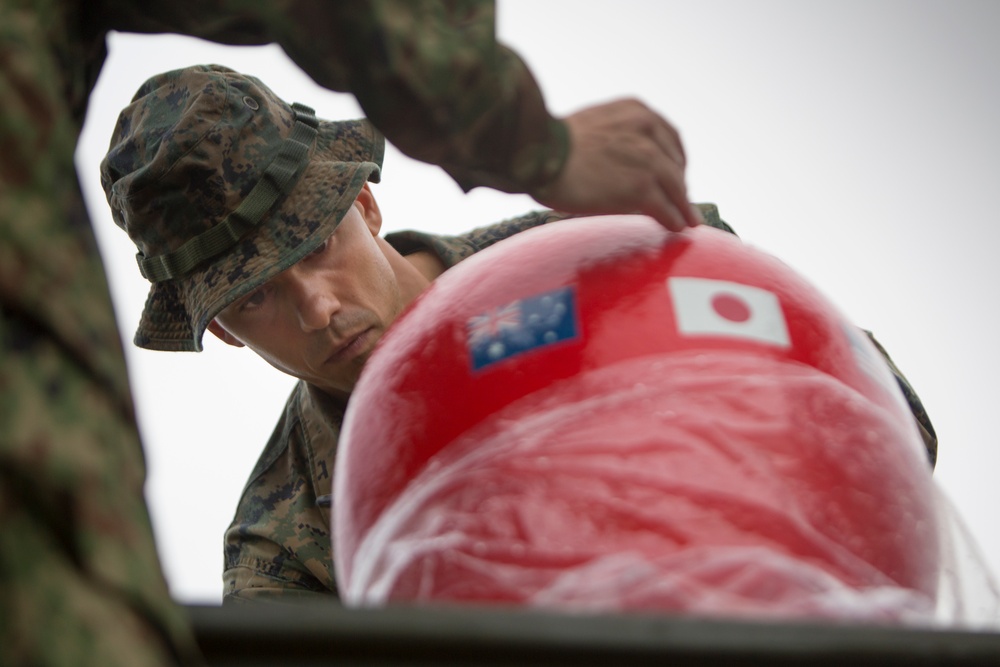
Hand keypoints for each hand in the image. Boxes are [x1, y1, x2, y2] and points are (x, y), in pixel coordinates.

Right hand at [530, 99, 701, 231]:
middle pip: (675, 164)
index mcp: (636, 111)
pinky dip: (674, 220)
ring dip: (682, 207)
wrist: (538, 154)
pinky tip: (675, 228)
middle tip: (681, 202)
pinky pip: (666, 208)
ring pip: (675, 188)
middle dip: (680, 185)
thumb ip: (612, 135)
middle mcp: (647, 130)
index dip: (674, 159)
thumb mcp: (591, 124)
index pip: (668, 137)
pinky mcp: (641, 187)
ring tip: (686, 221)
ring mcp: (647, 159)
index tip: (675, 174)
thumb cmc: (550, 144)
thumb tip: (613, 158)